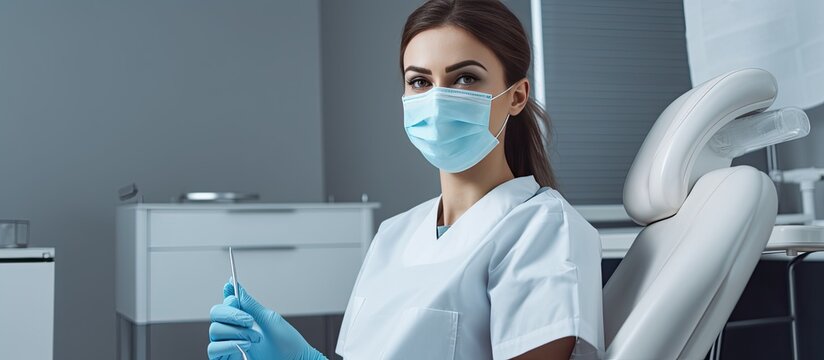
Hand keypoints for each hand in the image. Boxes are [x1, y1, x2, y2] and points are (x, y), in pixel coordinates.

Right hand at [208, 280, 326, 359]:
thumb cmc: (287, 343)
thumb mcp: (268, 318)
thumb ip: (249, 303)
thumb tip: (234, 284)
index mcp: (243, 319)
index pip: (224, 304)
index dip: (228, 300)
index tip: (236, 300)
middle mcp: (233, 331)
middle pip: (215, 315)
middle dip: (232, 315)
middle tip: (249, 321)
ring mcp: (229, 345)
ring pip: (214, 331)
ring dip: (235, 331)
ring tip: (254, 338)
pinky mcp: (226, 358)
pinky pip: (213, 349)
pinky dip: (228, 345)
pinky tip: (244, 345)